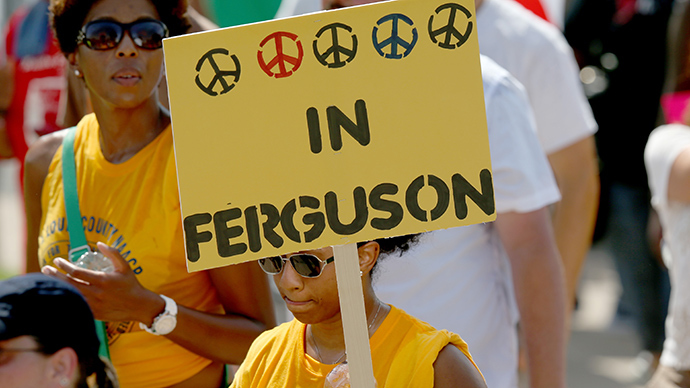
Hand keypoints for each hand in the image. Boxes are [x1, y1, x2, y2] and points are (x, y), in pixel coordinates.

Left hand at [41, 242, 161, 322]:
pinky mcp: (94, 313)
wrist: (139, 306)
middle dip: (55, 275)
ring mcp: (94, 305)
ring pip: (71, 295)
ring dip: (59, 287)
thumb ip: (113, 253)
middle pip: (70, 284)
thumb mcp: (125, 266)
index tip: (57, 260)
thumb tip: (100, 243)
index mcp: (103, 280)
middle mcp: (96, 293)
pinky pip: (77, 306)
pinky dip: (67, 299)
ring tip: (49, 280)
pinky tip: (60, 295)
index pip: (77, 272)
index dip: (64, 266)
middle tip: (45, 268)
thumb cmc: (131, 284)